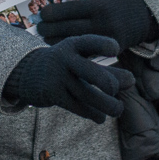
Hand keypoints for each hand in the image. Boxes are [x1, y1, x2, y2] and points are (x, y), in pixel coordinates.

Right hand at [3, 35, 134, 123]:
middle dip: (111, 84)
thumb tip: (131, 81)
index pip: (90, 42)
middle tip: (115, 89)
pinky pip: (78, 107)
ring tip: (117, 109)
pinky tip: (100, 117)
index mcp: (73, 45)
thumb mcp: (80, 60)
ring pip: (88, 95)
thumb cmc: (65, 64)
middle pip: (93, 73)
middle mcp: (64, 58)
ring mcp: (57, 77)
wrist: (27, 71)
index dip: (104, 45)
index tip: (115, 50)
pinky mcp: (53, 94)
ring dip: (107, 105)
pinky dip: (93, 114)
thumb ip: (105, 69)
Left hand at [37, 0, 156, 51]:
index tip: (41, 14)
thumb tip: (57, 7)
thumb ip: (83, 1)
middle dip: (49, 29)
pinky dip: (72, 50)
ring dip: (56, 42)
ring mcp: (106, 40)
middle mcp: (102, 24)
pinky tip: (60, 48)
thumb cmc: (118, 0)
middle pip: (68, 29)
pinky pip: (86, 52)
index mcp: (99, 6)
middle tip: (38, 28)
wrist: (145, 16)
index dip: (51, 13)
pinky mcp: (110, 52)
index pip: (69, 10)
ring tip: (44, 38)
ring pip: (74, 44)